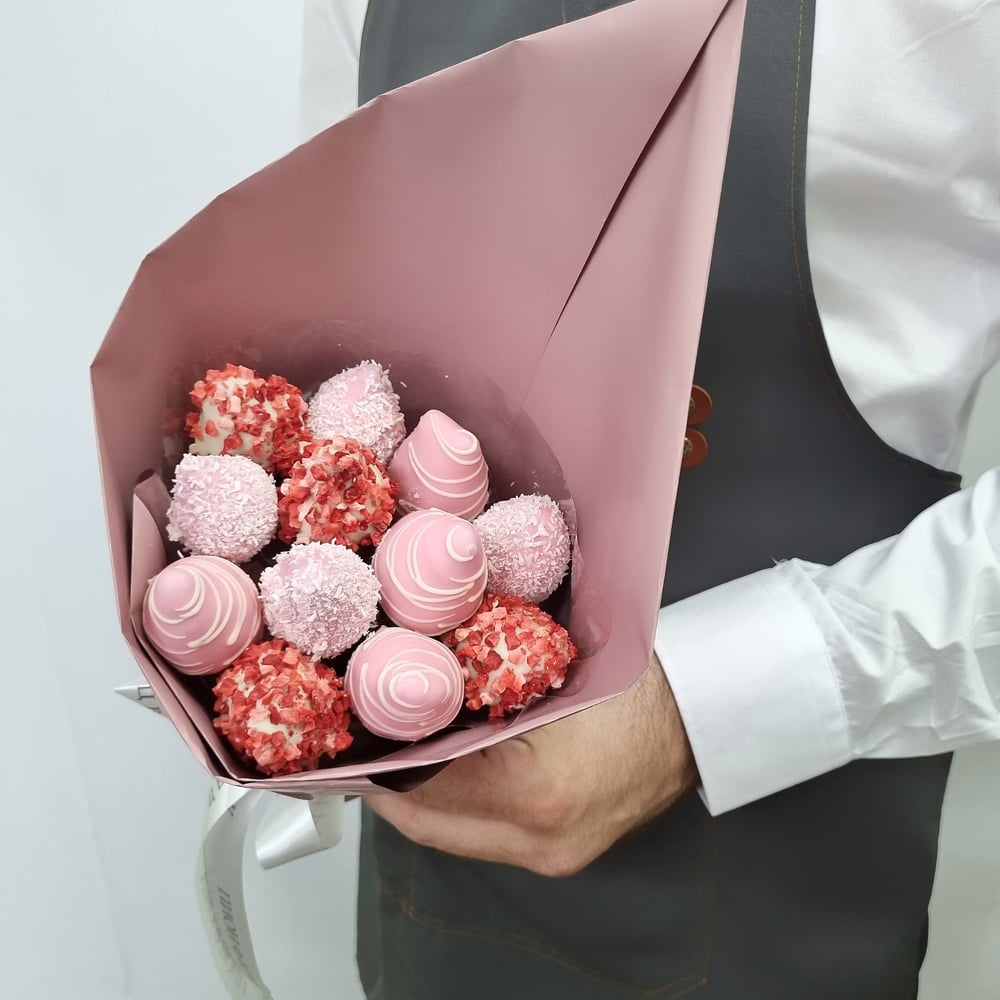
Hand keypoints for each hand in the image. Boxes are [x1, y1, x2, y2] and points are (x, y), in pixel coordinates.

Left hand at [365, 657, 697, 876]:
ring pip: (456, 835)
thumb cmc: (634, 688)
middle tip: (365, 756)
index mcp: (535, 793)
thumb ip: (479, 694)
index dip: (382, 763)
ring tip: (399, 760)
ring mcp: (551, 856)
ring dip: (423, 800)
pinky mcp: (562, 855)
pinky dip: (458, 809)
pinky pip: (486, 837)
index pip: (427, 784)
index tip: (355, 745)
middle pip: (431, 824)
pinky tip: (448, 776)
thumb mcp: (545, 678)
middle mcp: (540, 841)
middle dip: (391, 790)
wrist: (695, 718)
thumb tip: (418, 695)